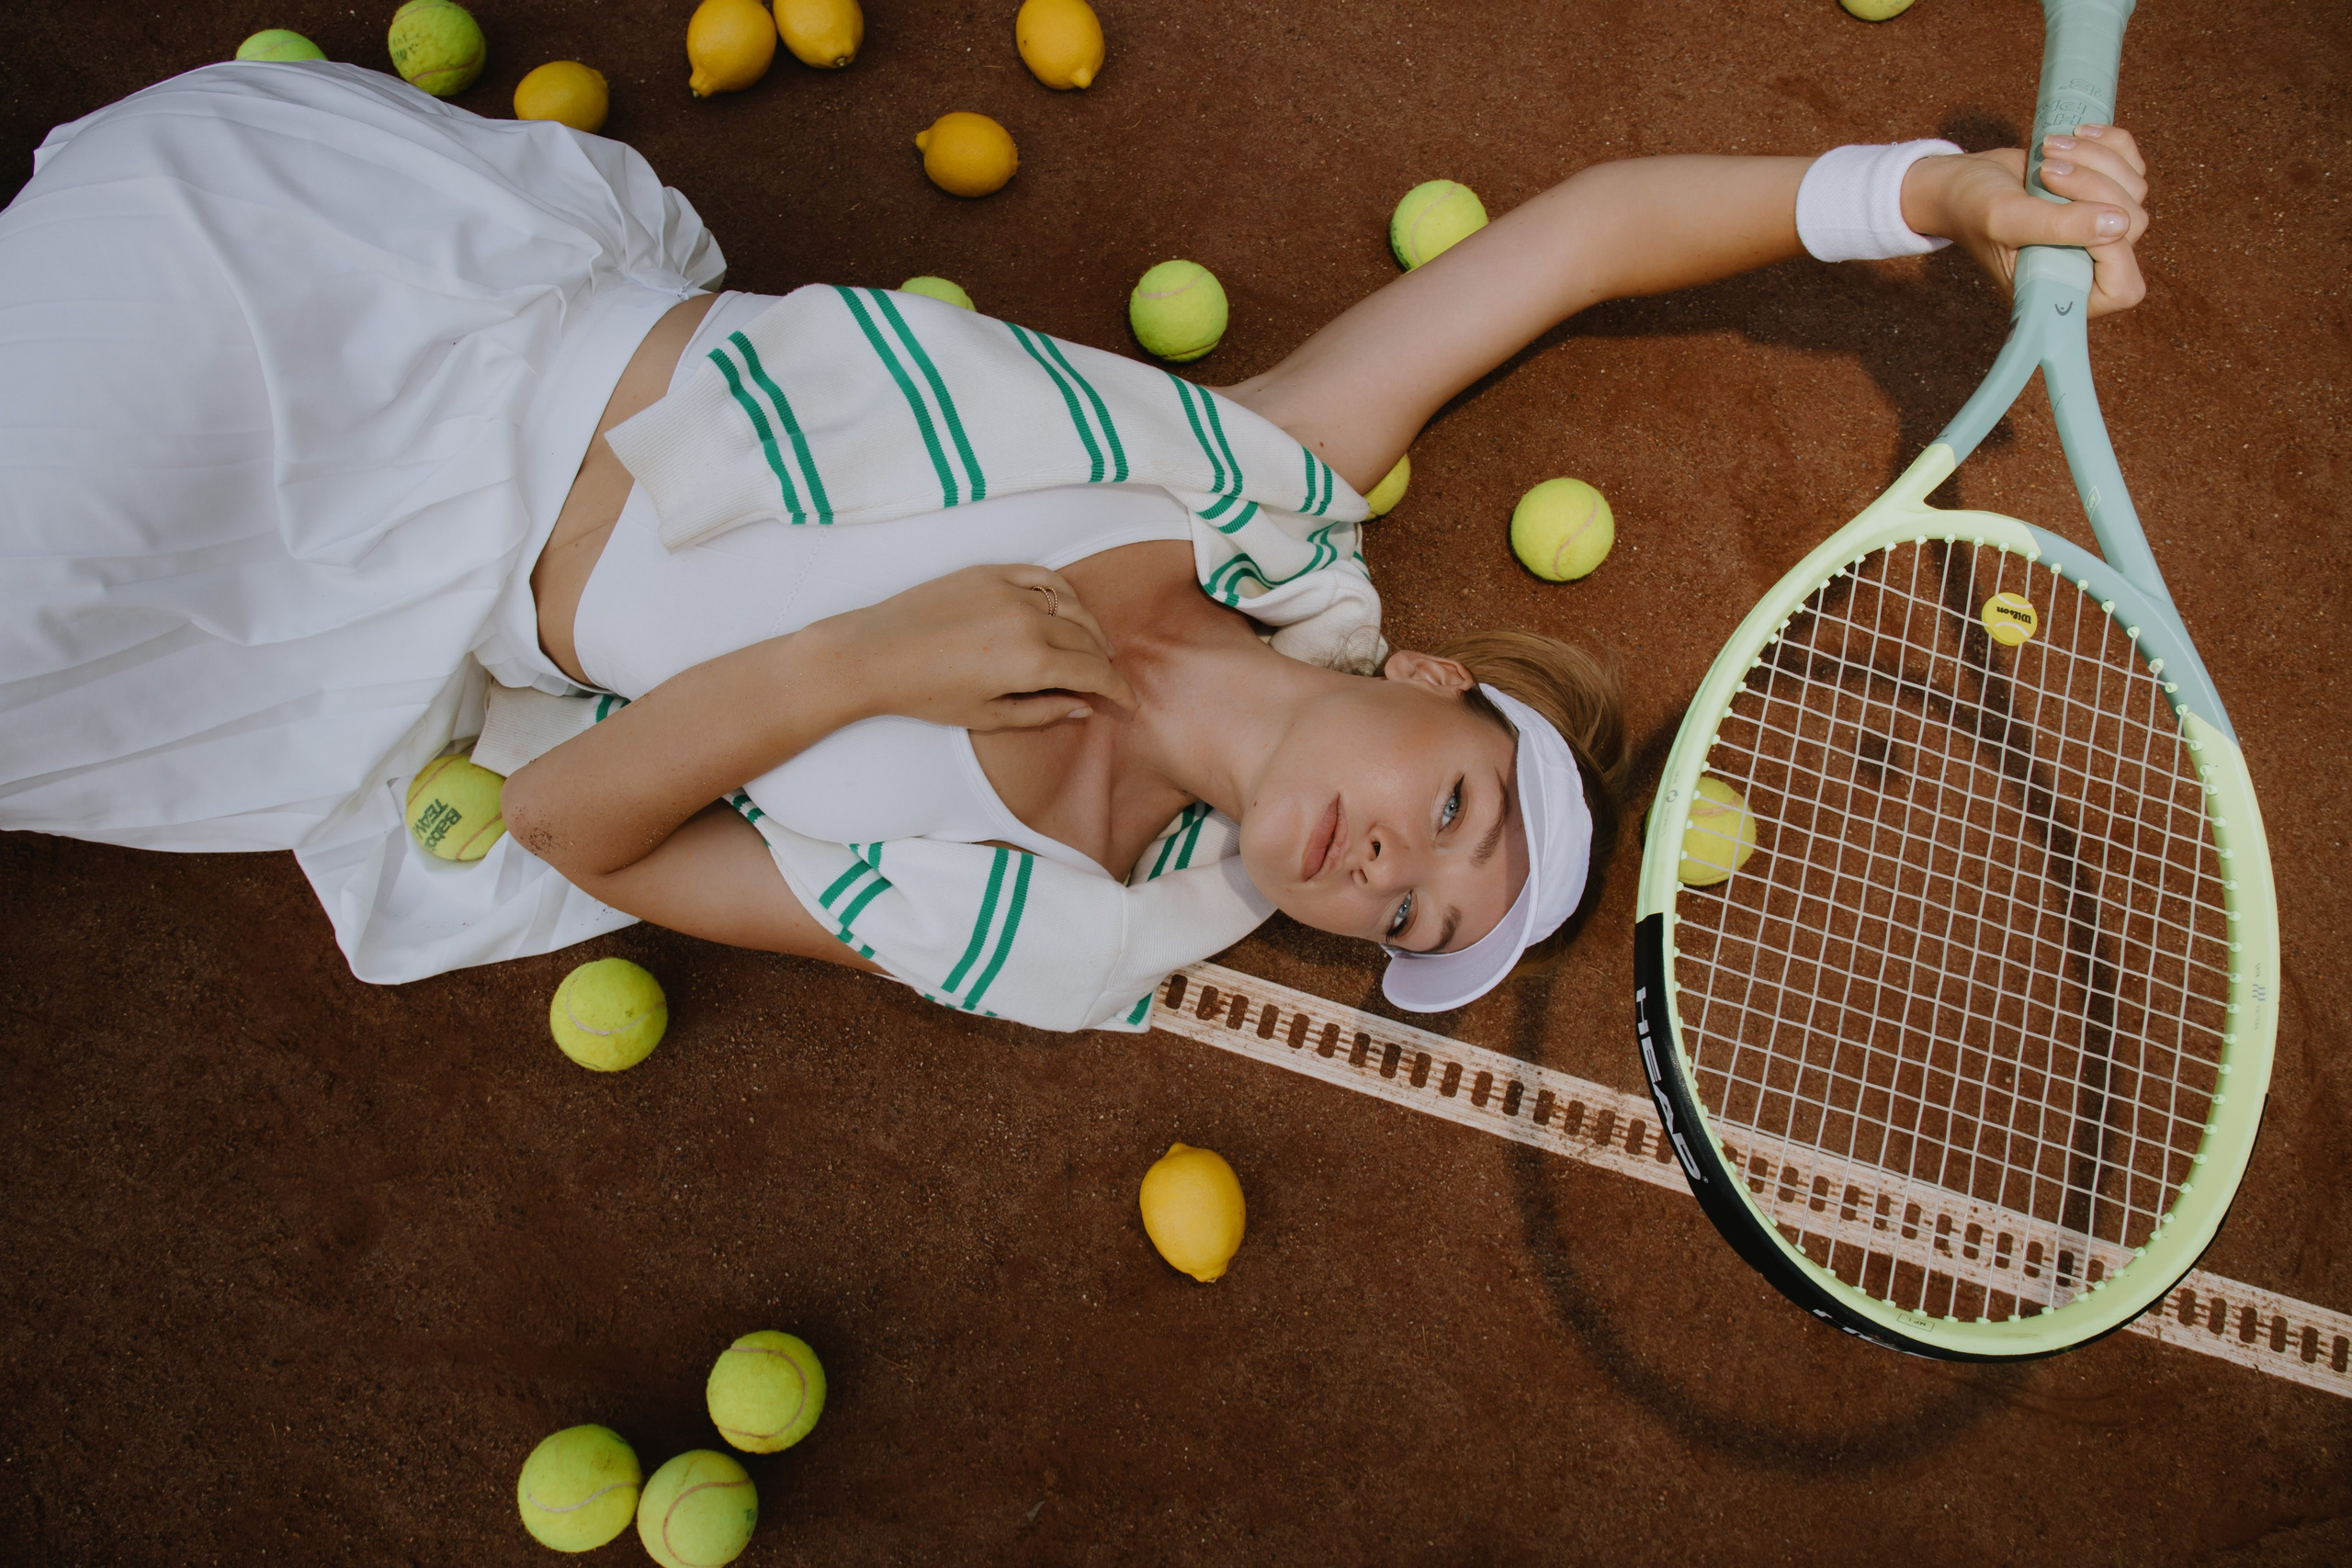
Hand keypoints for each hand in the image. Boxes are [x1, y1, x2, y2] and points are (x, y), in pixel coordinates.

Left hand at [815, 563, 1138, 730]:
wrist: (873, 653)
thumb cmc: (925, 693)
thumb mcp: (988, 716)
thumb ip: (1043, 712)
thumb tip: (1084, 706)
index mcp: (1030, 662)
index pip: (1094, 671)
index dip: (1118, 689)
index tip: (1128, 701)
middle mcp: (1028, 621)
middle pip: (1088, 639)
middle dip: (1104, 662)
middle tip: (1108, 679)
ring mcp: (1010, 591)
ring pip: (1073, 605)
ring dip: (1091, 628)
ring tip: (1095, 646)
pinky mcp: (991, 572)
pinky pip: (1045, 577)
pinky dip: (1065, 593)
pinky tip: (1068, 608)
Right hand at [1904, 125, 2150, 317]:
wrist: (1962, 182)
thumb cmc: (1974, 210)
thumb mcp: (2007, 220)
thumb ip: (2058, 227)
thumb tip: (2119, 223)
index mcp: (2065, 288)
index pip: (2122, 286)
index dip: (2110, 248)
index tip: (2068, 213)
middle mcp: (2090, 261)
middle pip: (2132, 225)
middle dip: (2093, 186)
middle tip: (2048, 170)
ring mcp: (2101, 224)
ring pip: (2134, 189)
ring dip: (2095, 158)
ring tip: (2050, 148)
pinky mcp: (2105, 189)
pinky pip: (2131, 163)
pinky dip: (2109, 142)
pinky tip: (2076, 134)